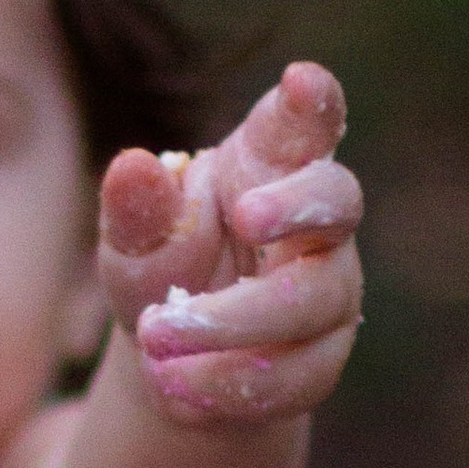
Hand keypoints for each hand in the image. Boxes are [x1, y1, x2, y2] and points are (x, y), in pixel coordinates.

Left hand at [97, 60, 362, 427]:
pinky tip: (175, 386)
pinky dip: (227, 383)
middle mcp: (315, 224)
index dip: (313, 102)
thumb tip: (131, 166)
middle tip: (245, 214)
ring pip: (312, 302)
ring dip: (231, 323)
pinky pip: (295, 376)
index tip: (303, 81)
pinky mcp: (321, 360)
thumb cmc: (162, 266)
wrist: (175, 359)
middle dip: (295, 208)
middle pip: (337, 203)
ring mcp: (330, 291)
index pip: (306, 123)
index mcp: (270, 166)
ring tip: (155, 340)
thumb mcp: (134, 241)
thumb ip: (139, 211)